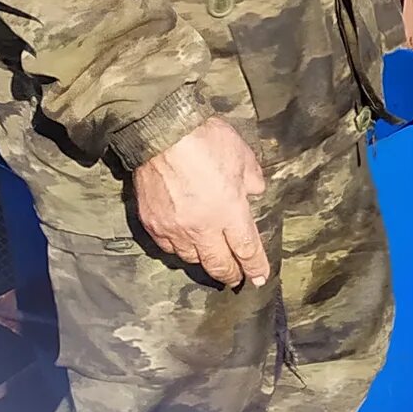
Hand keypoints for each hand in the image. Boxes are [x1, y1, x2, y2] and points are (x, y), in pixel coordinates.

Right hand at [132, 116, 269, 286]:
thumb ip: (253, 180)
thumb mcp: (243, 156)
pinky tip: (185, 245)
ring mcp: (174, 228)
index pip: (246, 249)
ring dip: (204, 262)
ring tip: (211, 261)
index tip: (259, 278)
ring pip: (191, 258)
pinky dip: (179, 249)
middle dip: (230, 274)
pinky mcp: (153, 223)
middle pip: (218, 263)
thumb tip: (254, 193)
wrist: (160, 133)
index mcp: (230, 212)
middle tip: (237, 279)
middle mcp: (202, 227)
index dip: (255, 266)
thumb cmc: (206, 140)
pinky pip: (168, 246)